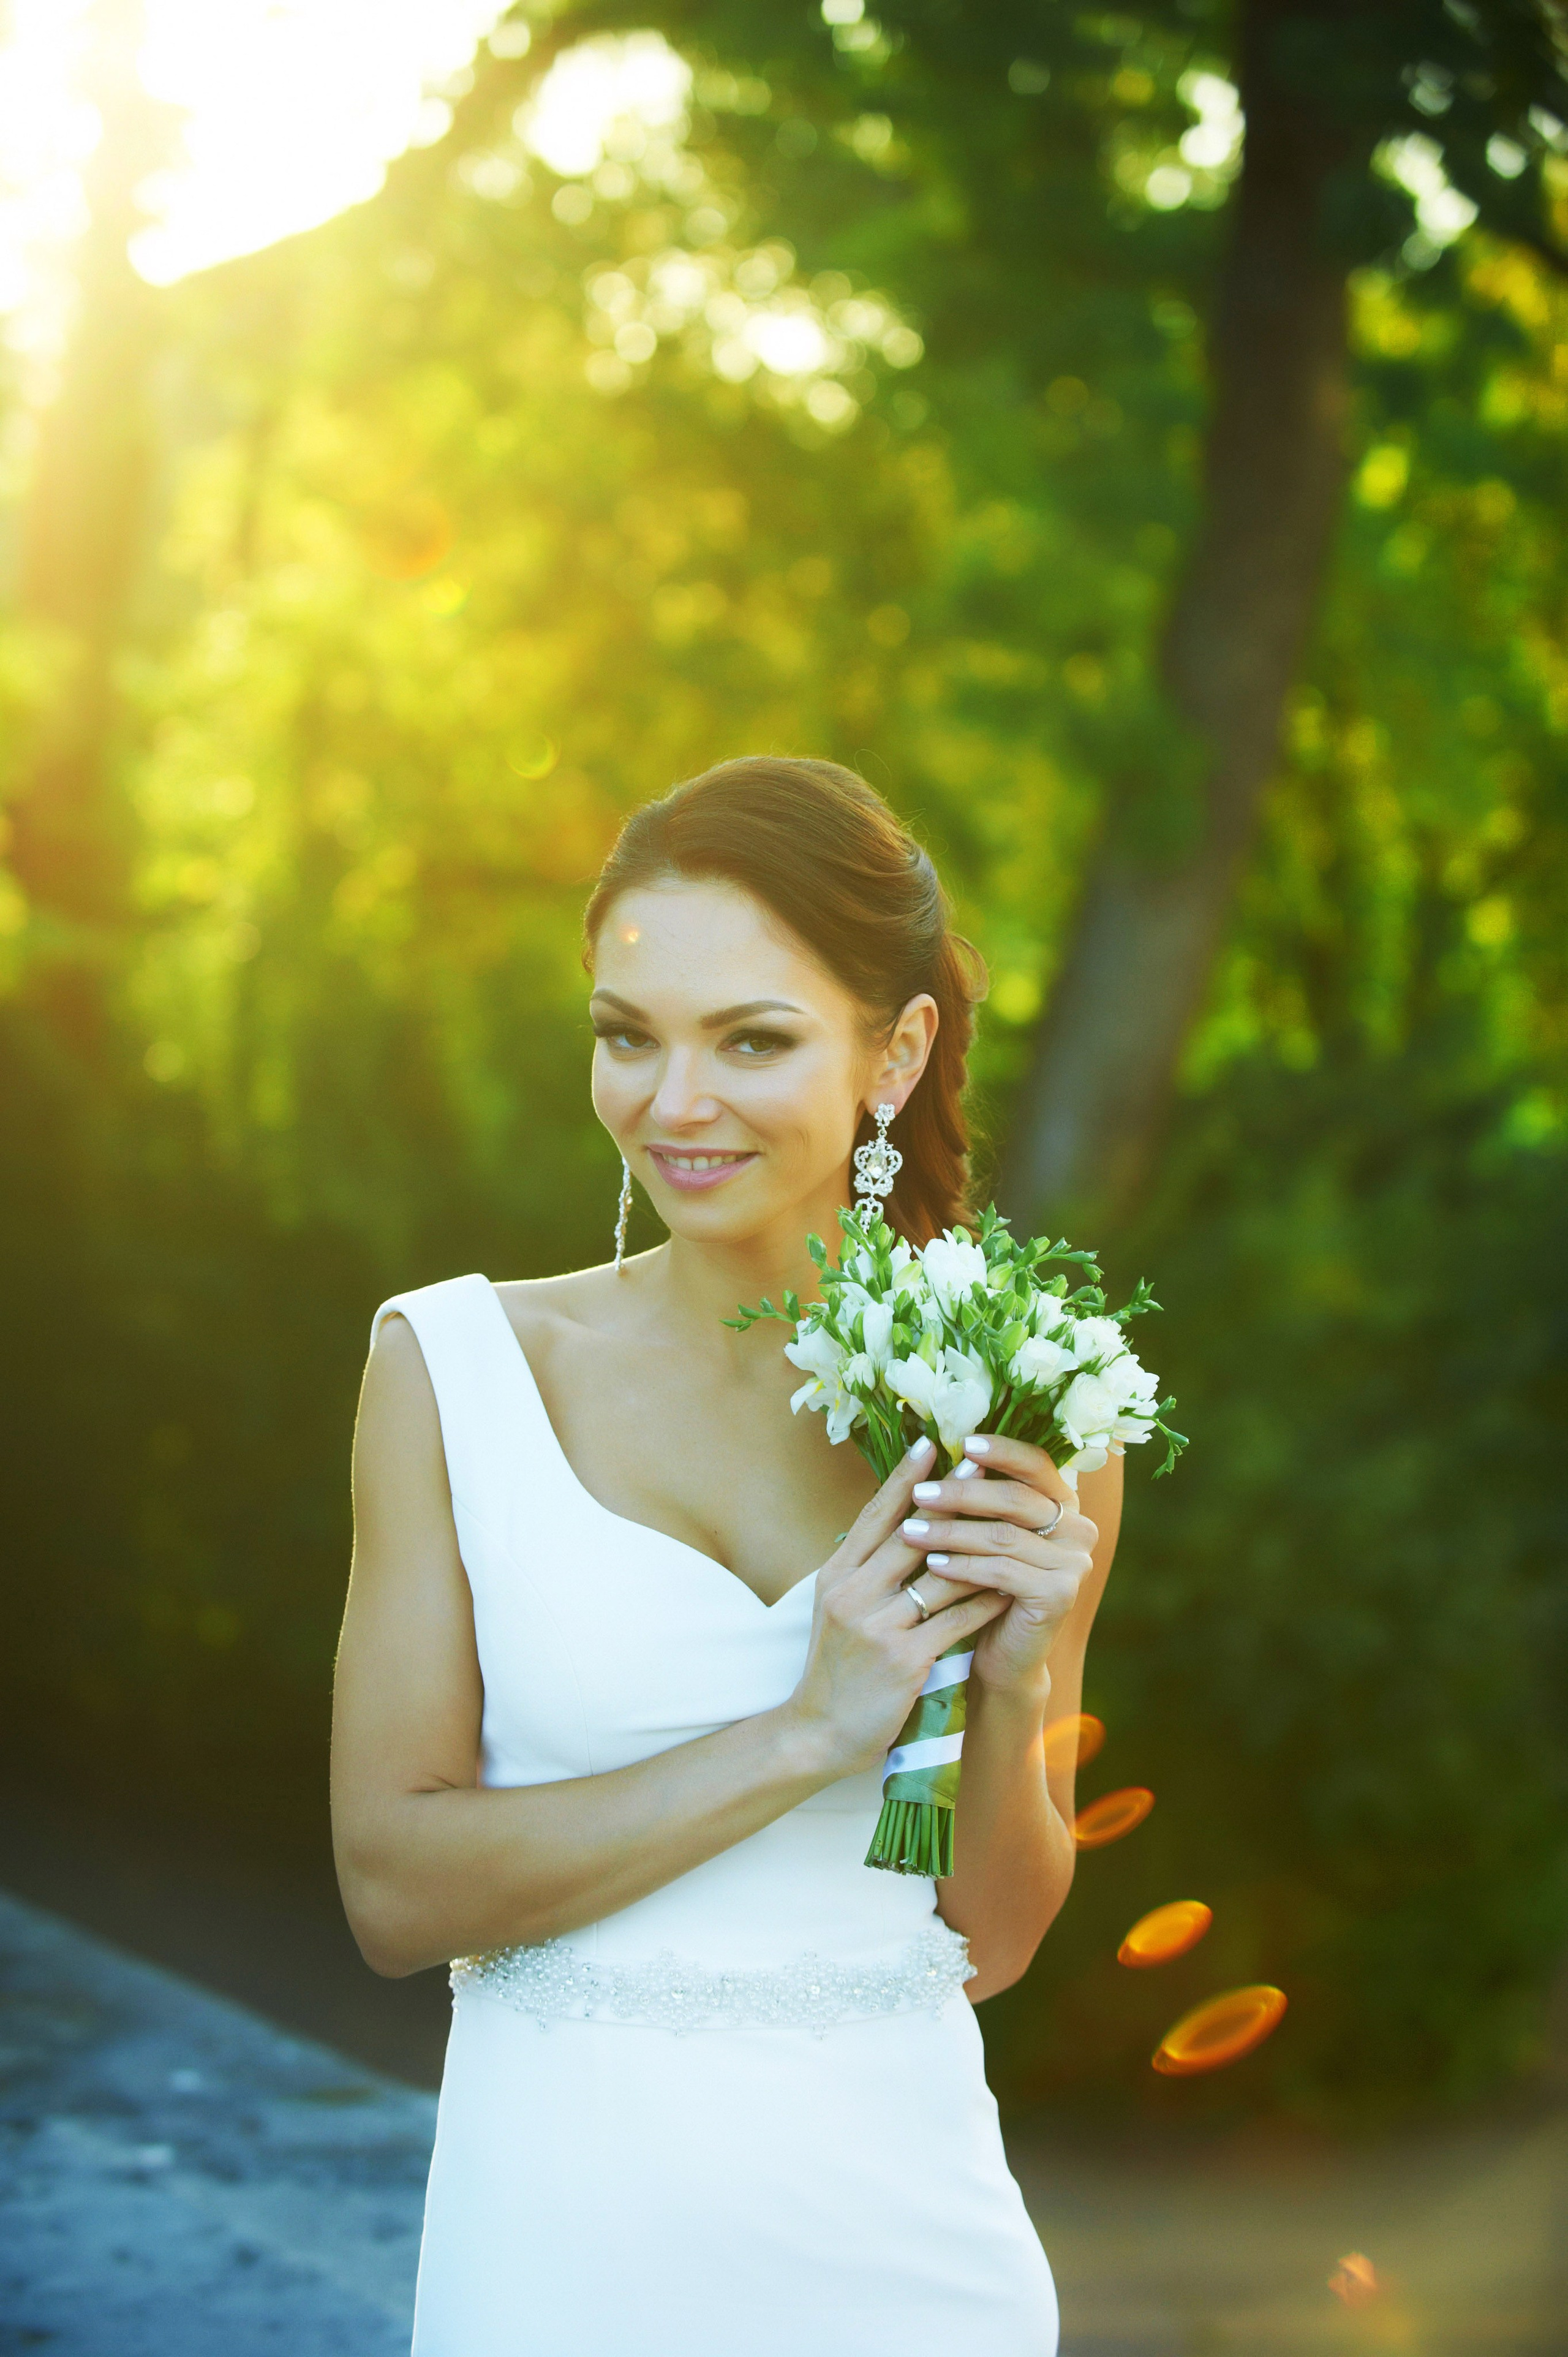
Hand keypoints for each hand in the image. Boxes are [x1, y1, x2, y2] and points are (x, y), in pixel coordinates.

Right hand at [784, 1435, 1007, 1778]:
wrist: (819, 1732)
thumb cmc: (836, 1667)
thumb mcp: (838, 1609)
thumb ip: (865, 1570)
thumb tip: (901, 1523)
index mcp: (836, 1575)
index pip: (875, 1516)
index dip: (904, 1478)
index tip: (932, 1443)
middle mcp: (853, 1593)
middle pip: (910, 1534)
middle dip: (952, 1497)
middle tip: (985, 1464)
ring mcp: (878, 1626)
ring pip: (940, 1575)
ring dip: (980, 1548)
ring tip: (1014, 1521)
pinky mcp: (904, 1659)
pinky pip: (956, 1620)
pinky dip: (984, 1601)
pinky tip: (1010, 1586)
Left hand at [896, 1434, 1097, 1697]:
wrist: (1004, 1656)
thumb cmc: (985, 1588)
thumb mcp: (984, 1535)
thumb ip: (977, 1497)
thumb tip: (935, 1447)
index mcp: (1063, 1504)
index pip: (1037, 1463)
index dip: (1001, 1451)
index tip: (961, 1442)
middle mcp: (1078, 1528)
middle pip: (1016, 1498)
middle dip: (962, 1494)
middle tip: (919, 1493)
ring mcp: (1074, 1563)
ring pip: (1003, 1536)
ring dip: (951, 1532)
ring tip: (909, 1532)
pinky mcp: (1060, 1594)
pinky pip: (1002, 1571)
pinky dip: (963, 1567)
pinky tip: (932, 1564)